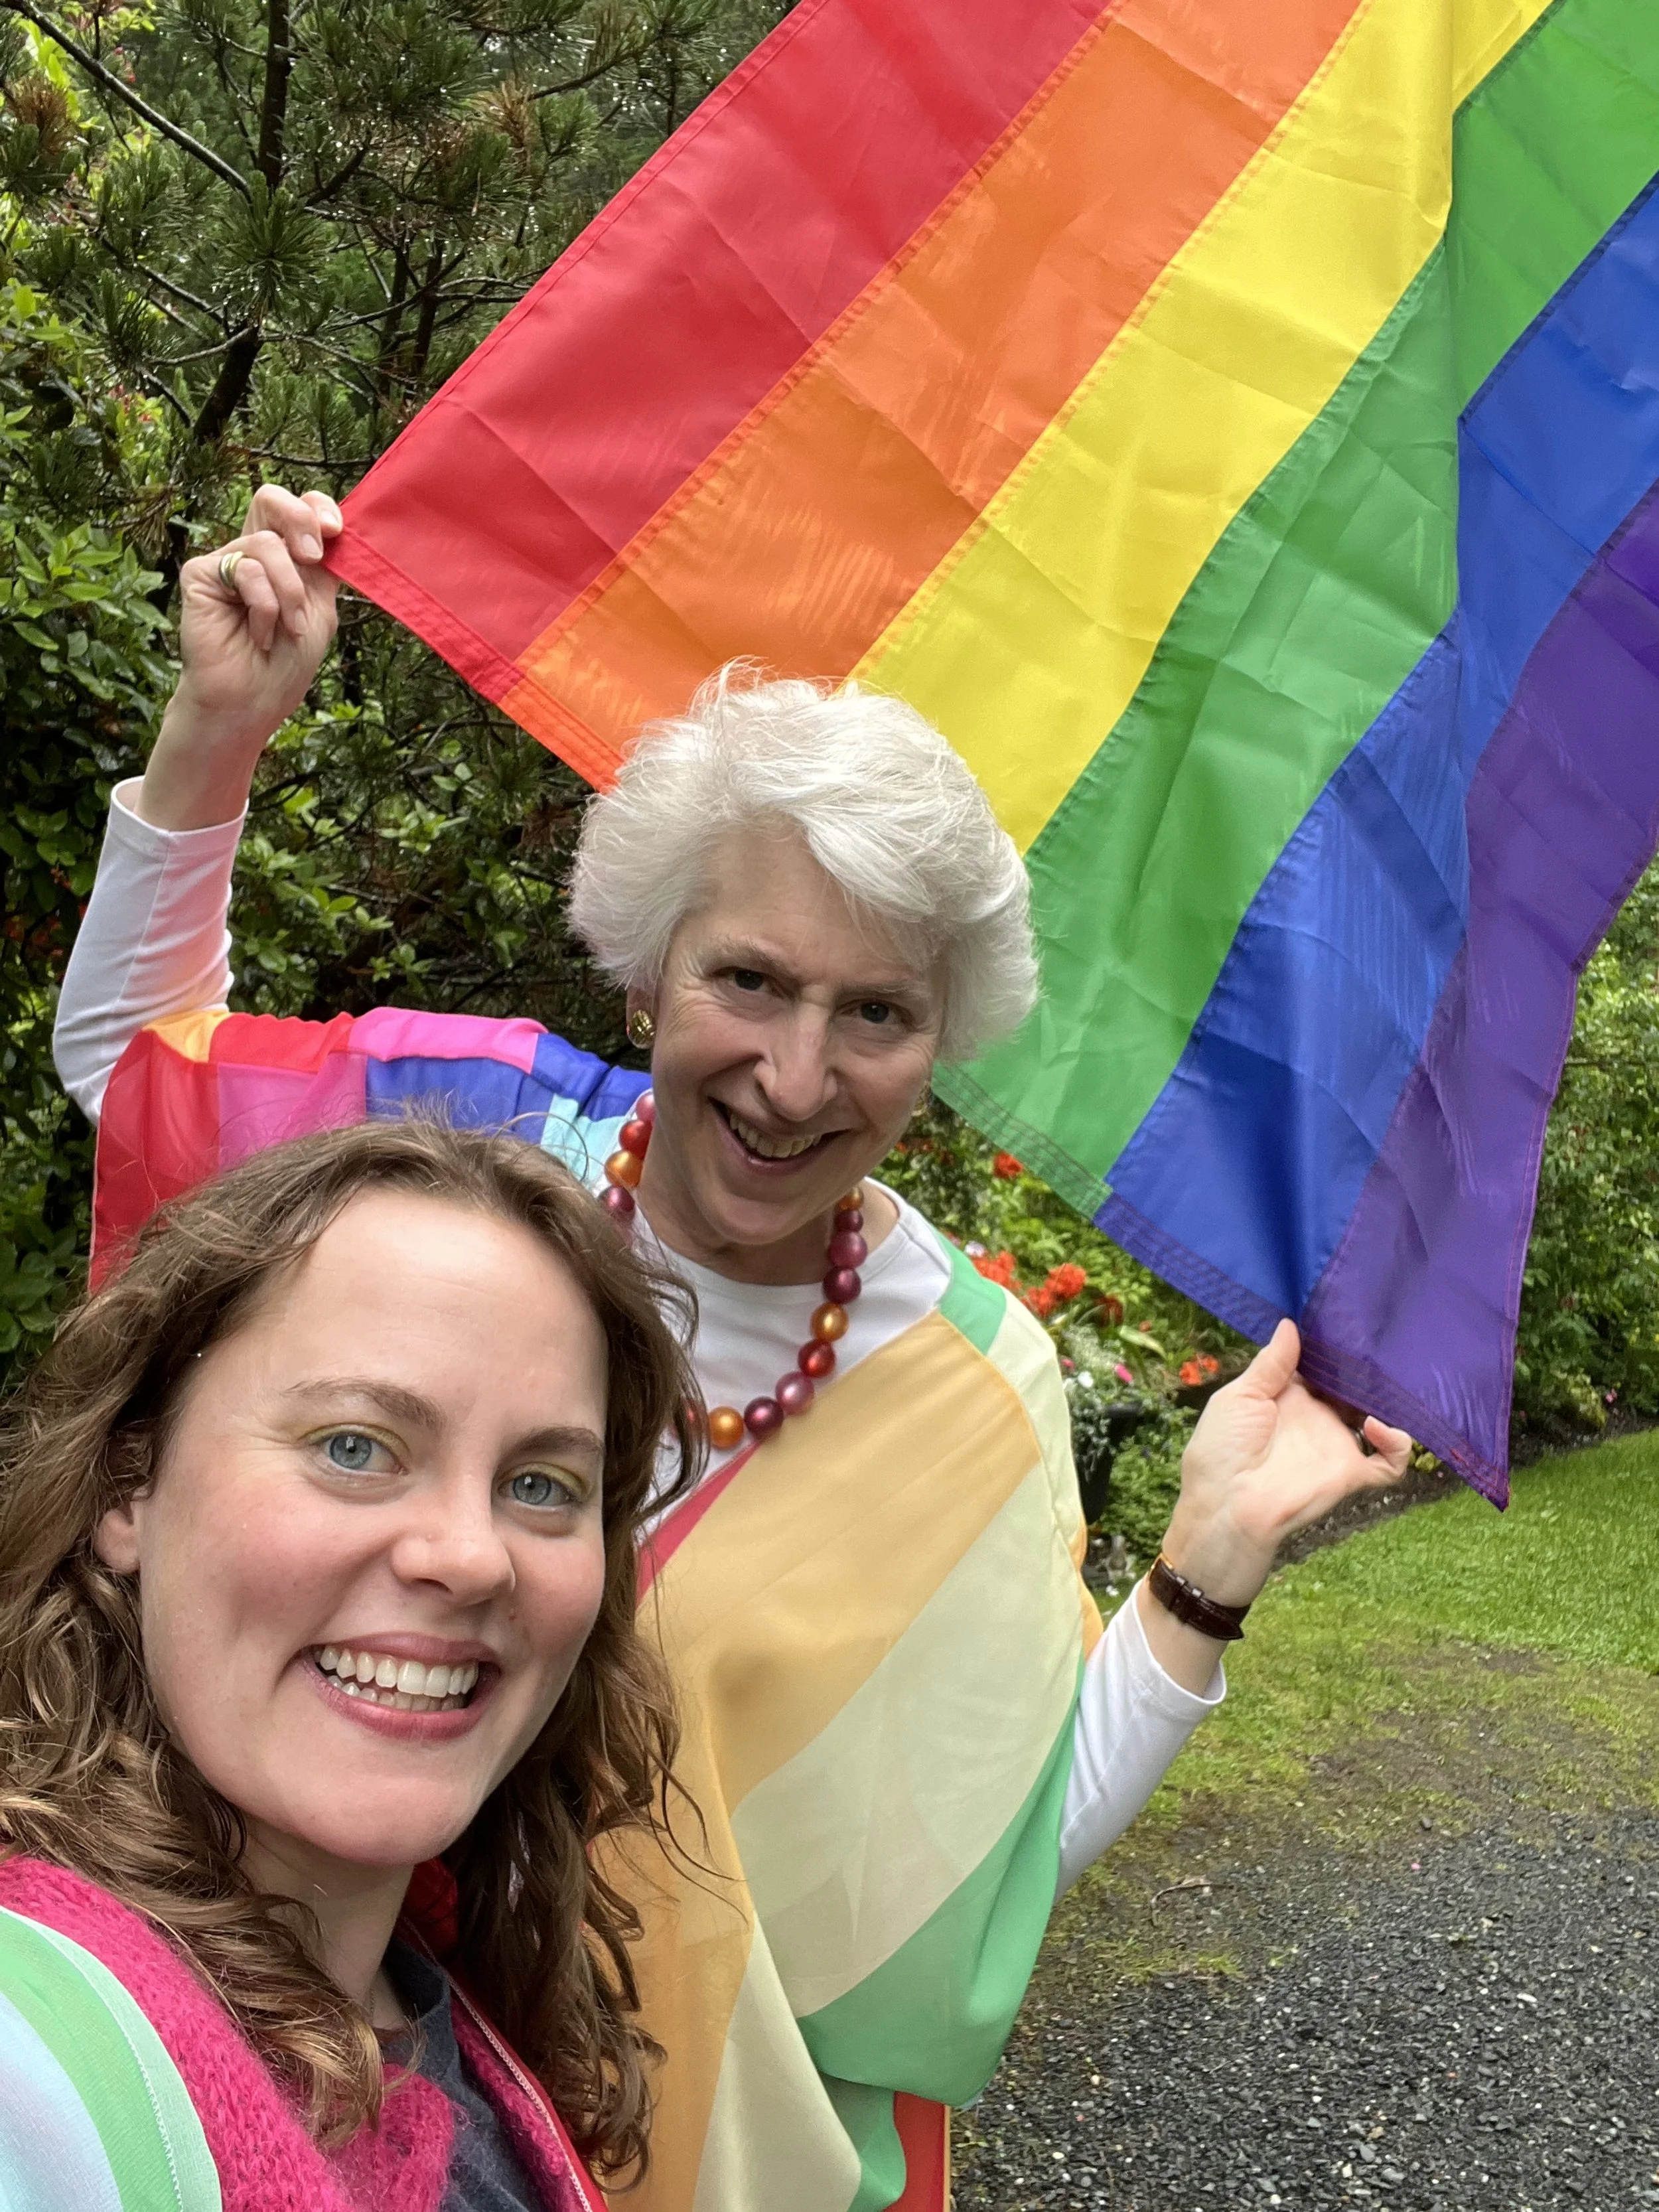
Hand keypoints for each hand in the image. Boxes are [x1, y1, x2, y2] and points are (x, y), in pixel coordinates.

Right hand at [137, 485, 342, 830]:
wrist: (252, 701)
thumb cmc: (285, 663)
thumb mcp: (320, 609)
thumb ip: (324, 566)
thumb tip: (334, 524)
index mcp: (286, 557)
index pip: (299, 507)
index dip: (317, 507)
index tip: (335, 531)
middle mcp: (253, 553)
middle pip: (270, 498)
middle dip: (299, 520)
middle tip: (313, 557)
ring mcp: (226, 560)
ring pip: (267, 543)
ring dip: (289, 593)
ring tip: (287, 630)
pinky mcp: (201, 574)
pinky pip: (245, 568)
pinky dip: (264, 606)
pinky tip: (258, 635)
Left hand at [1134, 1321, 1410, 1689]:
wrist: (1227, 1510)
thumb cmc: (1219, 1453)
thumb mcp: (1238, 1397)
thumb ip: (1270, 1364)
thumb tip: (1291, 1324)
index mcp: (1287, 1396)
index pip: (1320, 1364)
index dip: (1332, 1345)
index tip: (1345, 1318)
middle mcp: (1317, 1417)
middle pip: (1353, 1385)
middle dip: (1366, 1365)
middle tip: (1378, 1340)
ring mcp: (1336, 1444)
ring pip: (1380, 1415)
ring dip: (1389, 1397)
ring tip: (1387, 1376)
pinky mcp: (1351, 1472)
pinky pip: (1392, 1461)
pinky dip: (1398, 1442)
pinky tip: (1378, 1427)